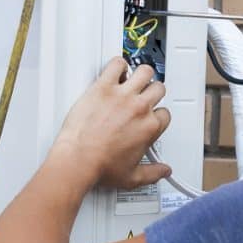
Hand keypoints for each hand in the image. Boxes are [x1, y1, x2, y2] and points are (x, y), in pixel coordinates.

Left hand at [52, 58, 171, 189]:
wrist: (78, 160)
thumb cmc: (100, 167)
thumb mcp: (132, 177)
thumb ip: (153, 173)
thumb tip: (164, 171)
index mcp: (149, 128)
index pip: (164, 113)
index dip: (157, 114)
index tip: (149, 116)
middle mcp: (139, 108)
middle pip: (158, 89)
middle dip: (153, 91)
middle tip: (144, 94)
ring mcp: (122, 96)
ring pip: (144, 71)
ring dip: (141, 74)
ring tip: (133, 78)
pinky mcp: (103, 87)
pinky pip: (116, 64)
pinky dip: (118, 64)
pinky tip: (115, 70)